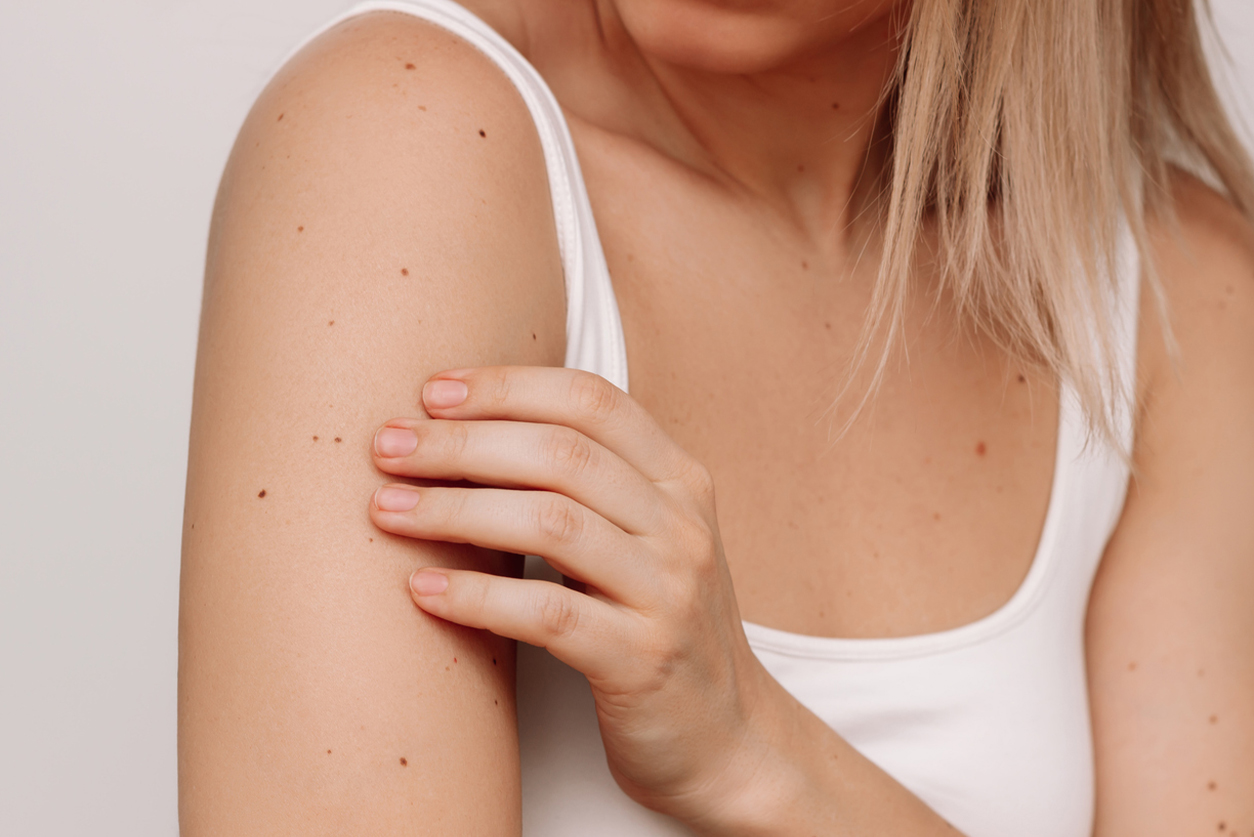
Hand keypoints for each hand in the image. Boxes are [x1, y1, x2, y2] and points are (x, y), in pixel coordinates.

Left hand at [367, 366, 783, 827]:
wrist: (727, 739)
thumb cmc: (660, 628)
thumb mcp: (644, 542)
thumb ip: (588, 488)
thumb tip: (468, 435)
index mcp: (680, 482)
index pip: (591, 401)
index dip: (507, 386)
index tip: (432, 392)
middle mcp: (681, 526)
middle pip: (562, 453)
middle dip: (462, 442)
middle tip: (387, 446)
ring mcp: (669, 592)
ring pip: (552, 523)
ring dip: (456, 509)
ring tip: (387, 509)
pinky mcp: (642, 660)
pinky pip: (547, 613)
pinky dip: (478, 596)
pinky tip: (424, 588)